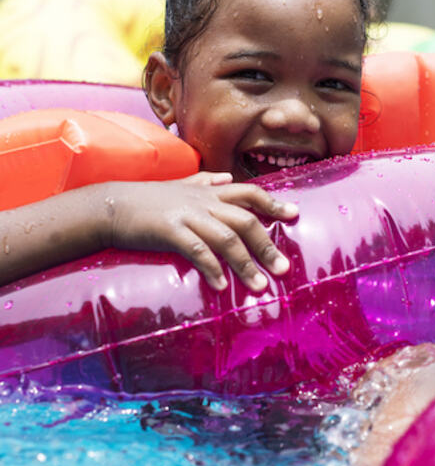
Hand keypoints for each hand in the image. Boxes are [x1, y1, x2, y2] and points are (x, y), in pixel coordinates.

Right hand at [103, 172, 297, 291]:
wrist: (109, 205)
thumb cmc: (147, 199)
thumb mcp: (180, 185)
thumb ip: (206, 181)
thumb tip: (227, 178)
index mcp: (209, 192)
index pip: (250, 193)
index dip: (273, 203)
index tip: (295, 214)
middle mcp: (204, 202)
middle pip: (246, 221)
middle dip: (267, 246)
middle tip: (283, 269)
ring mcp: (187, 216)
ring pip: (227, 239)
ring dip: (246, 265)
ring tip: (260, 287)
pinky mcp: (170, 231)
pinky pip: (197, 251)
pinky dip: (212, 269)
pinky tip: (221, 286)